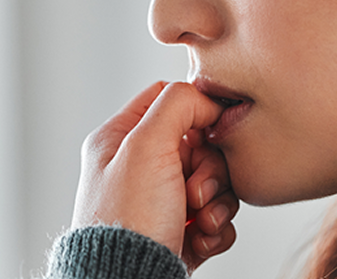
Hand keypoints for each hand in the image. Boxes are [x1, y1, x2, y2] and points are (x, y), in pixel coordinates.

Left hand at [71, 81, 240, 270]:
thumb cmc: (128, 222)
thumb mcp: (145, 146)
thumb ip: (176, 105)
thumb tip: (204, 99)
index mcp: (120, 140)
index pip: (167, 100)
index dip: (196, 111)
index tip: (208, 131)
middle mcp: (139, 169)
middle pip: (199, 144)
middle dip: (209, 170)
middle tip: (195, 192)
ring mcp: (160, 201)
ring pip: (214, 182)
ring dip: (217, 202)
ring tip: (200, 220)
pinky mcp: (180, 231)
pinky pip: (217, 216)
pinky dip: (216, 229)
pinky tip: (201, 238)